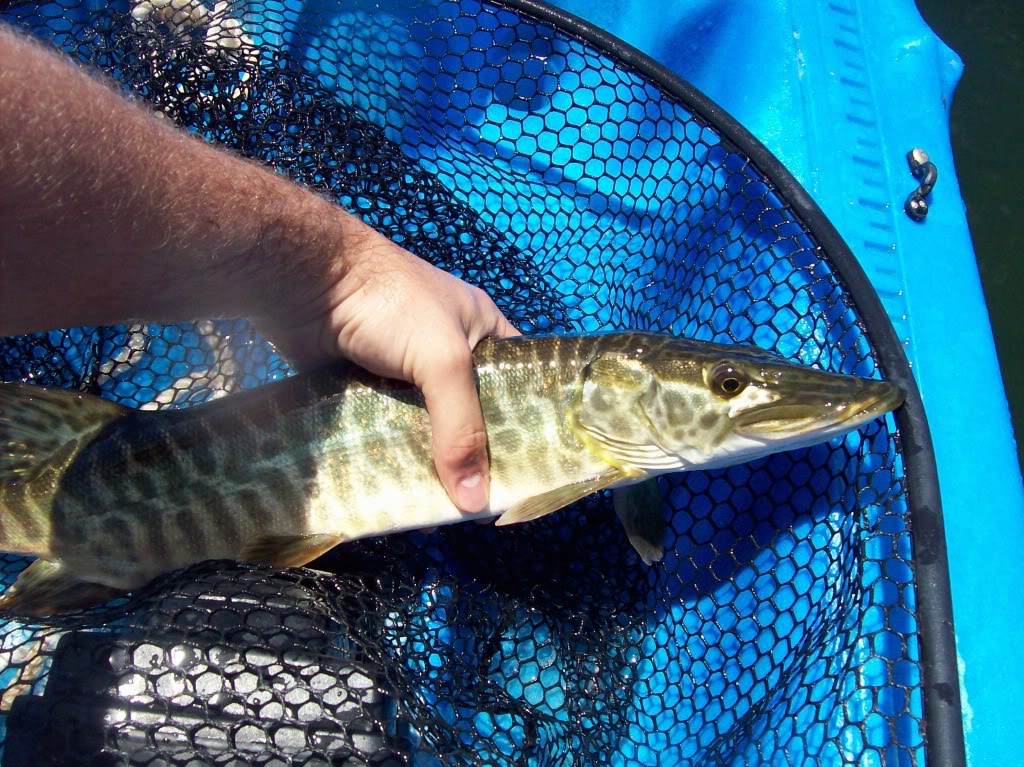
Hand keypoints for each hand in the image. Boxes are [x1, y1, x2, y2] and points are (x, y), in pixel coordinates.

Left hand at [259, 226, 517, 513]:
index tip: (529, 477)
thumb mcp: (442, 360)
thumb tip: (475, 503)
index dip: (527, 429)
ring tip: (441, 513)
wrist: (305, 281)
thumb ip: (461, 428)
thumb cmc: (389, 303)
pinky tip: (398, 492)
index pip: (519, 387)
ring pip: (427, 430)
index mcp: (481, 332)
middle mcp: (446, 353)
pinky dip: (392, 457)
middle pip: (471, 417)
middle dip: (474, 458)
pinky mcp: (366, 389)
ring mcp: (403, 373)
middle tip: (483, 508)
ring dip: (430, 464)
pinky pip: (388, 432)